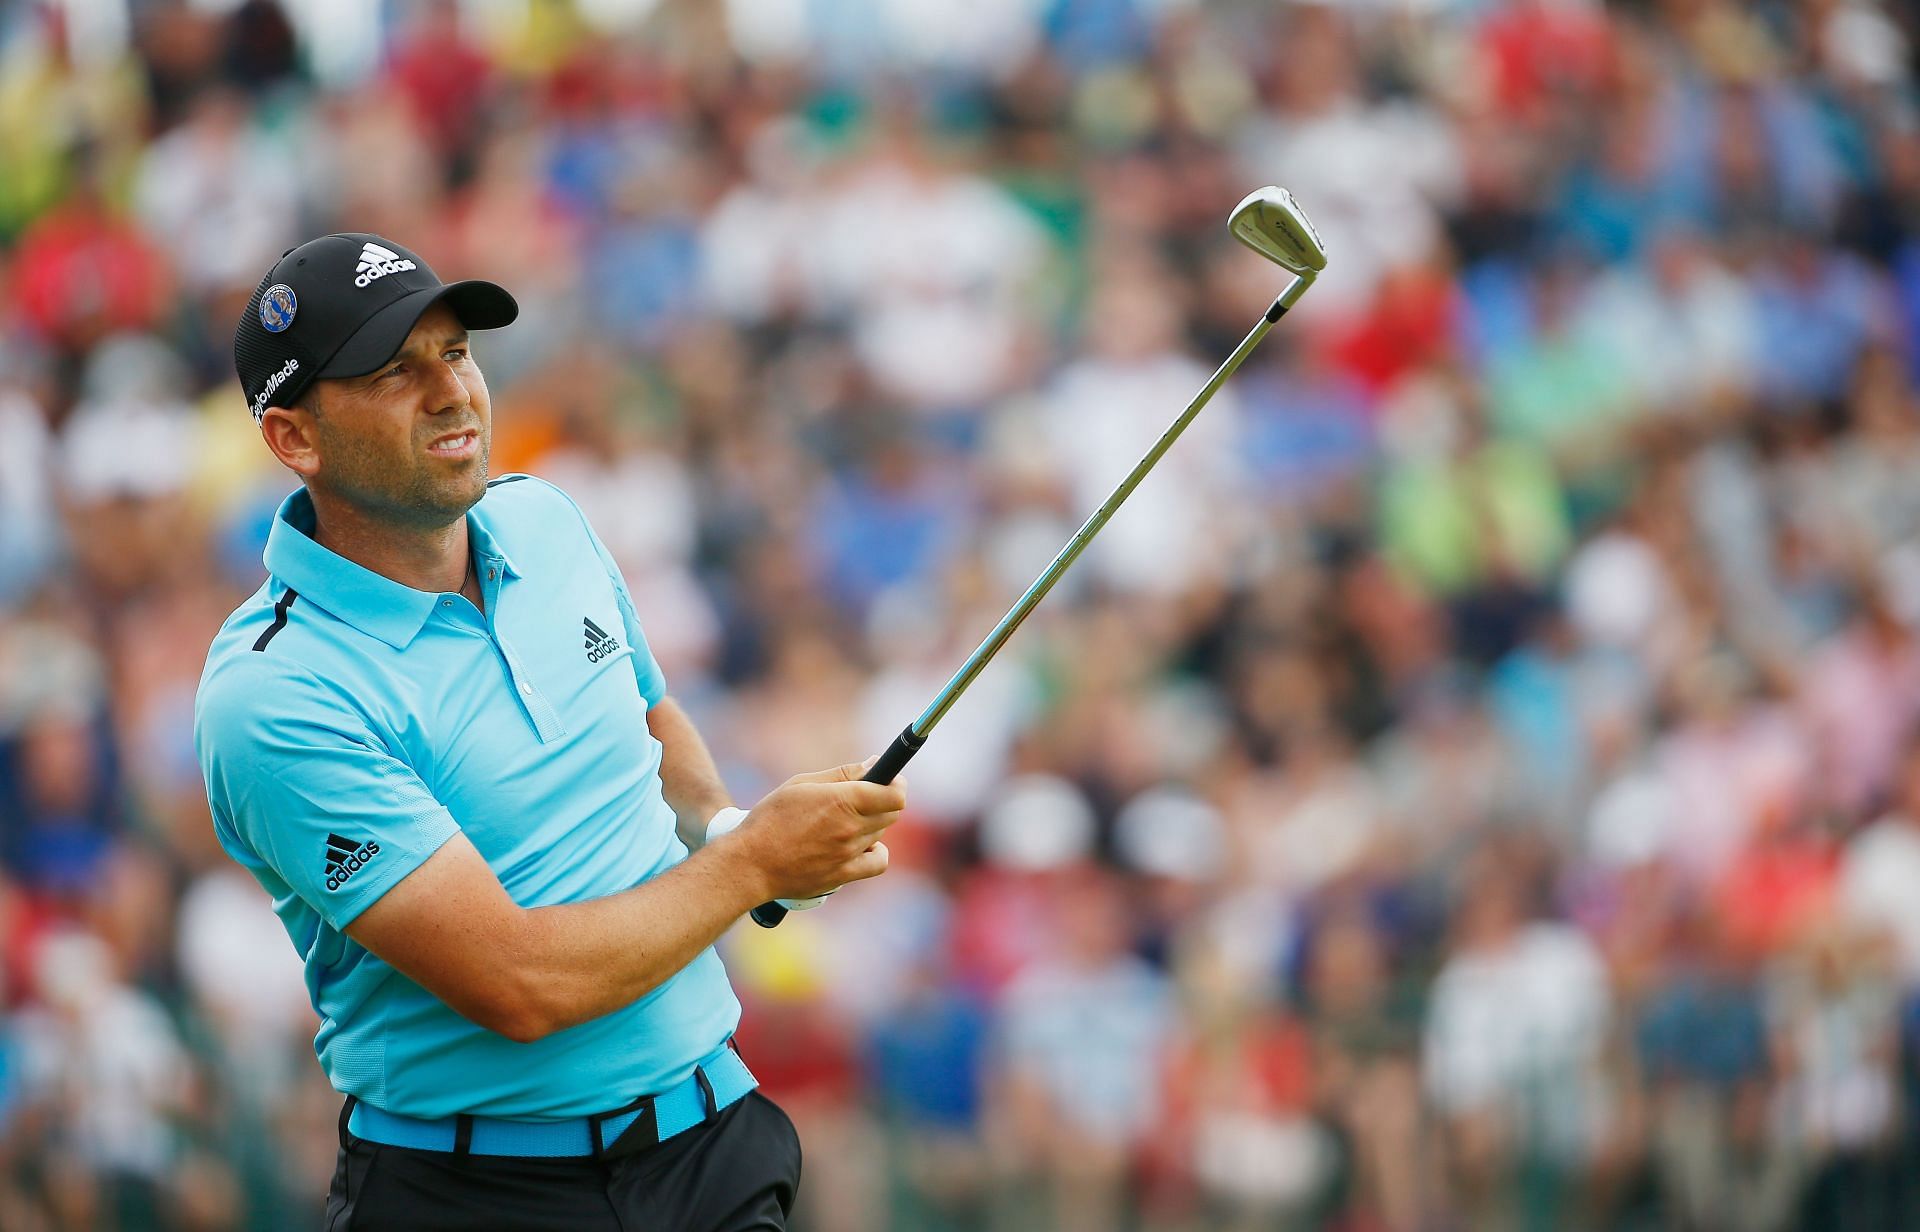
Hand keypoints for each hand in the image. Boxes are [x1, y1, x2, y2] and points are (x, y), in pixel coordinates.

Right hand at [717, 761, 903, 903]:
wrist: (750, 864)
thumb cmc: (770, 819)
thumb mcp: (801, 784)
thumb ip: (843, 774)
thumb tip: (874, 763)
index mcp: (841, 801)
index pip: (894, 794)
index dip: (896, 784)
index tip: (890, 780)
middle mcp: (850, 828)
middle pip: (891, 812)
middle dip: (884, 800)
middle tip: (865, 797)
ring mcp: (848, 854)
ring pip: (881, 834)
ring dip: (872, 824)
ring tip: (846, 821)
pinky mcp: (844, 875)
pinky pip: (878, 861)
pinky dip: (875, 851)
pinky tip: (859, 845)